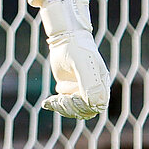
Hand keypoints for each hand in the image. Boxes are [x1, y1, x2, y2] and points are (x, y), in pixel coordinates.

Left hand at [33, 0, 108, 119]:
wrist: (65, 38)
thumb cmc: (76, 48)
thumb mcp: (82, 64)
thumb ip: (90, 84)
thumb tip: (95, 105)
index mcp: (102, 83)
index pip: (97, 105)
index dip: (83, 106)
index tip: (69, 97)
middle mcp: (94, 89)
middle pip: (85, 110)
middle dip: (70, 107)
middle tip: (58, 99)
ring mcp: (82, 90)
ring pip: (75, 110)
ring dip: (62, 107)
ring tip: (52, 100)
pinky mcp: (70, 90)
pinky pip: (65, 105)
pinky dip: (55, 105)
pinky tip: (47, 103)